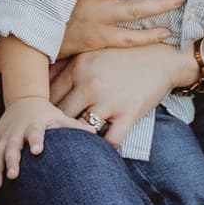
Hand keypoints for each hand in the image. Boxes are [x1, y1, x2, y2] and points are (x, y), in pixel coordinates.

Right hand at [0, 96, 92, 186]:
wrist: (23, 100)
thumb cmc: (46, 113)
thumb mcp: (59, 116)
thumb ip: (75, 126)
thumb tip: (95, 133)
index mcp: (34, 124)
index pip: (36, 132)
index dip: (36, 140)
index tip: (38, 150)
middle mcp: (17, 130)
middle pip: (13, 145)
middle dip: (12, 161)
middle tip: (14, 176)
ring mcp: (5, 136)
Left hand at [50, 42, 190, 150]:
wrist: (162, 59)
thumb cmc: (124, 57)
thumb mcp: (93, 53)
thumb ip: (67, 65)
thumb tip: (42, 78)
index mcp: (79, 67)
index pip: (50, 96)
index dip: (45, 111)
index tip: (44, 121)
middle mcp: (90, 84)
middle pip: (61, 115)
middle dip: (56, 128)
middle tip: (53, 139)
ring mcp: (109, 99)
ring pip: (81, 130)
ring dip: (77, 140)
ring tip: (72, 149)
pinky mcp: (128, 113)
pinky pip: (109, 140)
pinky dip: (103, 149)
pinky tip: (100, 151)